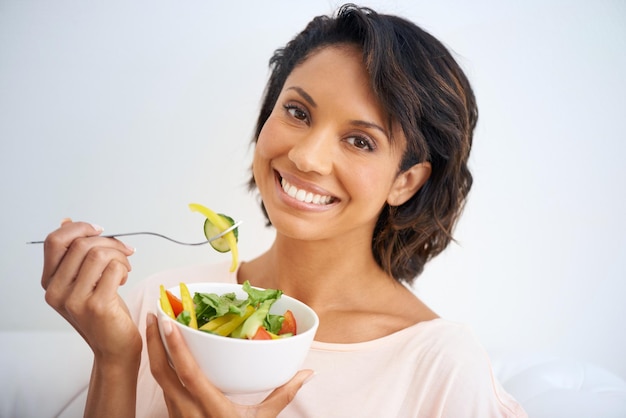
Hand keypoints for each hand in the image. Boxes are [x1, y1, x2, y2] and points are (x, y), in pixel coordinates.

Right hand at [41, 219, 140, 361]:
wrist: (114, 347)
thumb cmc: (103, 312)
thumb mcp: (83, 280)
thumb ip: (74, 254)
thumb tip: (66, 222)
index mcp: (50, 282)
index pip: (54, 241)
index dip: (79, 228)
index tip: (100, 230)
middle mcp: (56, 291)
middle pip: (81, 244)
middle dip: (109, 242)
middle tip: (124, 252)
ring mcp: (74, 300)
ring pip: (98, 254)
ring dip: (119, 255)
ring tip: (124, 268)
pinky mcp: (96, 306)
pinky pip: (113, 268)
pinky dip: (123, 267)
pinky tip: (123, 279)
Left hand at [146, 312, 313, 417]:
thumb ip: (283, 395)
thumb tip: (308, 373)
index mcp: (212, 410)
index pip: (188, 374)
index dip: (175, 347)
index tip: (168, 322)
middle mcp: (188, 412)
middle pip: (162, 373)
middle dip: (153, 341)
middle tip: (153, 313)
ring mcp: (176, 416)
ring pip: (158, 379)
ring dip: (154, 352)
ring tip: (155, 326)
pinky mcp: (173, 417)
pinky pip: (163, 388)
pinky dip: (161, 366)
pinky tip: (164, 352)